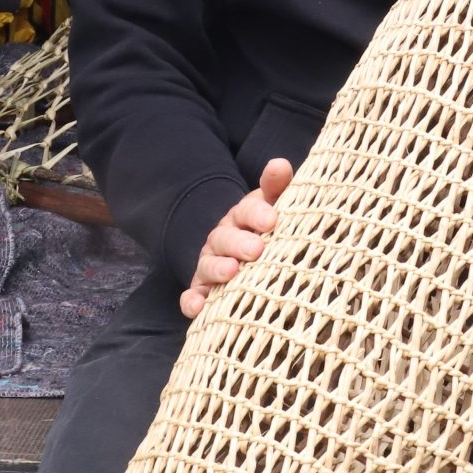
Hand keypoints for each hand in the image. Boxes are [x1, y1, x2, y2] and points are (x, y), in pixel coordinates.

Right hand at [179, 158, 292, 319]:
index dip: (257, 214)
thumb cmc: (268, 230)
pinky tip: (197, 308)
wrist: (249, 258)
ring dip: (218, 268)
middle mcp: (223, 238)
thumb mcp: (276, 206)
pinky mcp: (201, 290)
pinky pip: (192, 295)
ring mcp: (210, 263)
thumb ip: (277, 187)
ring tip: (232, 271)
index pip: (247, 210)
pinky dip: (192, 301)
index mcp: (243, 216)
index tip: (272, 220)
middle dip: (239, 243)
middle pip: (225, 237)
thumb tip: (279, 164)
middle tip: (257, 249)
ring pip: (208, 264)